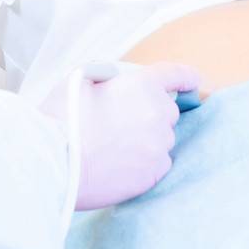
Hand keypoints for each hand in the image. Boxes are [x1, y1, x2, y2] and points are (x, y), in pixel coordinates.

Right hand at [43, 60, 200, 210]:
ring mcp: (158, 145)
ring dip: (146, 140)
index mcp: (142, 85)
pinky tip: (119, 164)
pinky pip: (158, 164)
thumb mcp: (79, 79)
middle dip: (150, 114)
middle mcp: (158, 113)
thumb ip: (108, 76)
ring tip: (113, 147)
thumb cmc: (61, 118)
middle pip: (167, 111)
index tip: (195, 82)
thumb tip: (118, 82)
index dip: (186, 77)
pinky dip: (144, 163)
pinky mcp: (154, 174)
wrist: (53, 161)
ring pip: (162, 139)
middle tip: (119, 124)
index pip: (176, 75)